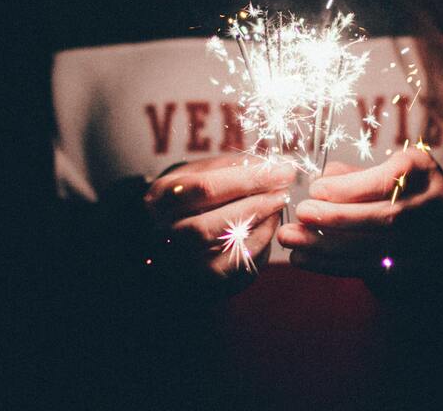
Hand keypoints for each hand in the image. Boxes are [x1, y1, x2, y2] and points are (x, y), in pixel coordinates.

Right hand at [143, 155, 295, 287]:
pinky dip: (259, 240)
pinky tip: (271, 221)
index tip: (281, 169)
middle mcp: (164, 233)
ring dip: (259, 221)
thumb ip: (229, 167)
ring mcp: (181, 259)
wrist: (175, 234)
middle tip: (283, 188)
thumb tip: (270, 164)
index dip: (247, 179)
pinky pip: (236, 262)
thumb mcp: (200, 172)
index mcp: (159, 199)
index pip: (205, 188)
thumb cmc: (194, 195)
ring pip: (223, 245)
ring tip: (278, 201)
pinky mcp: (203, 278)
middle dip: (255, 203)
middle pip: (211, 221)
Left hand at [277, 146, 442, 277]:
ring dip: (326, 245)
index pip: (389, 180)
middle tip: (301, 213)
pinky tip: (302, 257)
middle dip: (337, 217)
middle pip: (385, 218)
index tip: (316, 189)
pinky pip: (367, 270)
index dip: (350, 188)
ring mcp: (428, 242)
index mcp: (423, 170)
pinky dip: (330, 265)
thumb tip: (323, 179)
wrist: (438, 221)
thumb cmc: (398, 186)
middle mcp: (434, 207)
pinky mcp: (412, 270)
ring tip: (290, 238)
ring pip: (375, 248)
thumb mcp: (382, 167)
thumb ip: (354, 174)